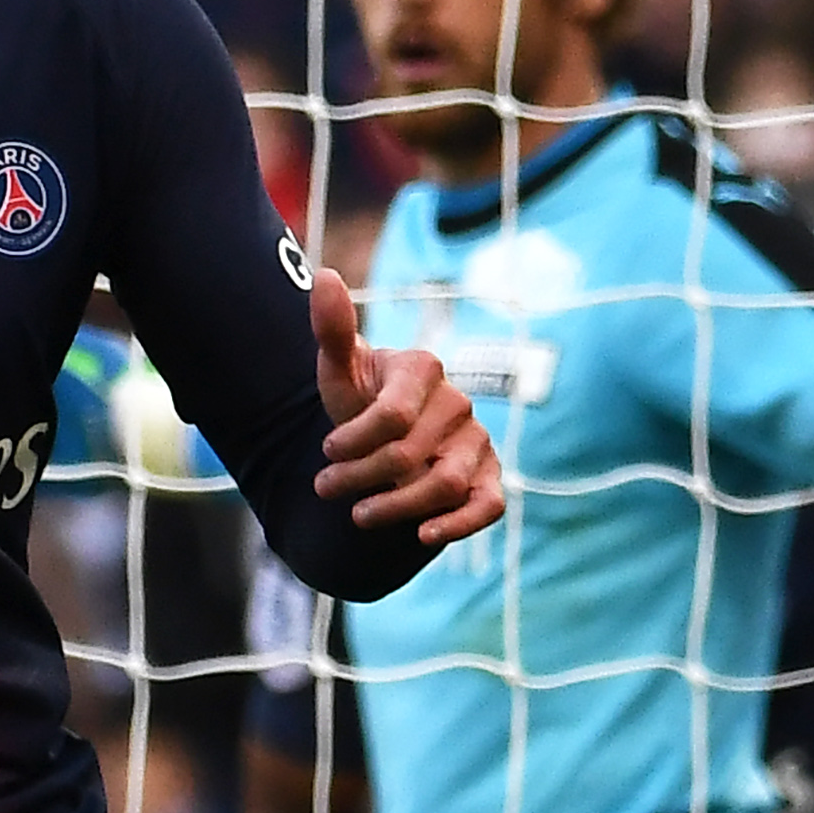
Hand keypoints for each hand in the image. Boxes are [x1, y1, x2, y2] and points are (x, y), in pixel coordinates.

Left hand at [310, 266, 502, 548]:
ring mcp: (477, 441)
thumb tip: (324, 276)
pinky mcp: (489, 477)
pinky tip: (423, 536)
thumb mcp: (338, 369)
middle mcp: (457, 402)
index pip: (391, 415)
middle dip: (360, 477)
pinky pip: (488, 505)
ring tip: (359, 516)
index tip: (325, 451)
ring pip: (444, 484)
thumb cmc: (358, 399)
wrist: (382, 438)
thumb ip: (333, 330)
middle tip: (326, 489)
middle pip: (409, 455)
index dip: (353, 441)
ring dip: (396, 507)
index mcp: (424, 368)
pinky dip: (458, 524)